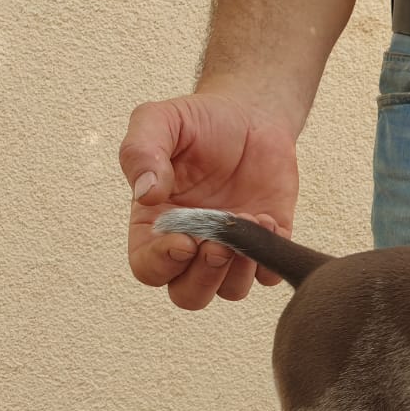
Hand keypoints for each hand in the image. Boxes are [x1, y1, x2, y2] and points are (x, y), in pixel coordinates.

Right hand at [119, 93, 299, 309]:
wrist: (250, 115)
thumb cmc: (198, 122)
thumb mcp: (158, 121)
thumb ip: (141, 152)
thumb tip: (145, 194)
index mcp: (154, 225)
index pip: (149, 268)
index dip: (162, 264)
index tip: (183, 241)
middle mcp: (191, 245)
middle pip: (189, 295)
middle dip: (203, 278)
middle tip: (218, 245)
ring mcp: (230, 248)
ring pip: (230, 291)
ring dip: (238, 268)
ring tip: (247, 220)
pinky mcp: (266, 243)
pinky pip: (268, 274)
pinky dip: (268, 258)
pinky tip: (266, 219)